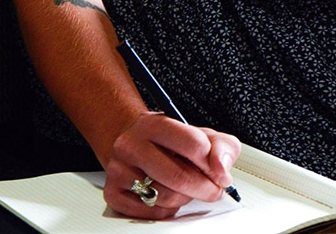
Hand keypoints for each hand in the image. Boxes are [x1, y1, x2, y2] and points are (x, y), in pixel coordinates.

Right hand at [103, 112, 241, 218]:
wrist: (135, 146)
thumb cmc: (172, 143)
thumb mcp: (201, 135)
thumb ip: (221, 147)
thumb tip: (221, 170)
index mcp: (154, 124)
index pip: (193, 144)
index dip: (212, 163)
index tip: (218, 171)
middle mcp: (131, 144)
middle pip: (179, 177)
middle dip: (205, 188)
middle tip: (213, 189)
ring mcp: (119, 169)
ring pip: (166, 197)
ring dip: (185, 198)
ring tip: (185, 187)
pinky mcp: (113, 193)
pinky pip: (153, 212)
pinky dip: (168, 208)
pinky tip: (167, 193)